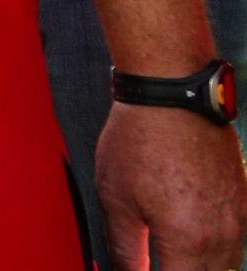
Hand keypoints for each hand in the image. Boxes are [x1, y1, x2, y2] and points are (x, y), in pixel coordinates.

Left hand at [97, 99, 246, 269]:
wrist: (174, 95)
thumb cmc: (139, 141)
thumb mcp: (115, 198)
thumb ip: (125, 248)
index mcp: (188, 241)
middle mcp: (222, 235)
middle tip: (158, 262)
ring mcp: (238, 218)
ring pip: (227, 267)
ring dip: (201, 269)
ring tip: (173, 257)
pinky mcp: (244, 200)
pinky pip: (237, 243)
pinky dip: (218, 252)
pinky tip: (194, 242)